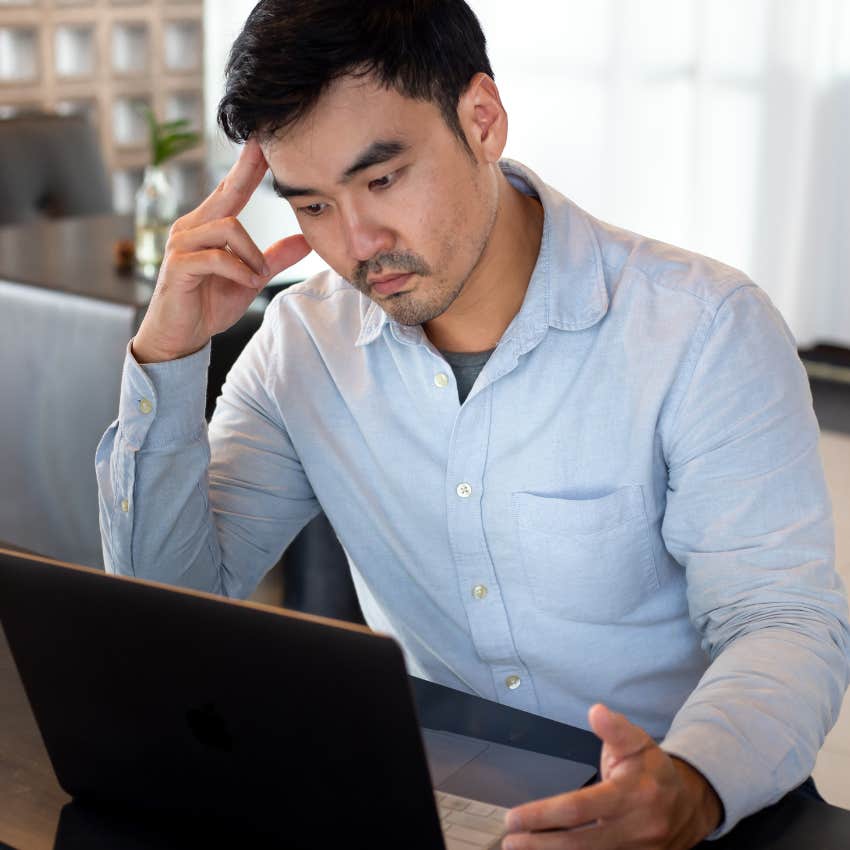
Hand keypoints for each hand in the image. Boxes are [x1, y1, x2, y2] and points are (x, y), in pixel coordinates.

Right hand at [132, 137, 311, 362]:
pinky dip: (238, 270)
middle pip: (227, 194)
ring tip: (257, 277)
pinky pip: (215, 257)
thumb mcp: (249, 279)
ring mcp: (181, 245)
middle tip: (269, 152)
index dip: (247, 166)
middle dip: (248, 173)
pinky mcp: (177, 267)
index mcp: (207, 227)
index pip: (231, 190)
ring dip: (252, 255)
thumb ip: (273, 259)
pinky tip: (246, 283)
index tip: (264, 141)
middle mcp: (191, 228)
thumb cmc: (207, 305)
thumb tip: (304, 240)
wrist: (179, 337)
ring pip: (227, 228)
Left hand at [502, 704, 722, 849]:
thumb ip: (615, 728)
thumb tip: (596, 711)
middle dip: (540, 843)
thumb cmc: (653, 769)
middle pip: (579, 842)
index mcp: (633, 794)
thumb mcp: (638, 741)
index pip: (580, 808)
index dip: (544, 814)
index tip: (515, 817)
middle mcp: (635, 828)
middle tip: (509, 840)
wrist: (691, 804)